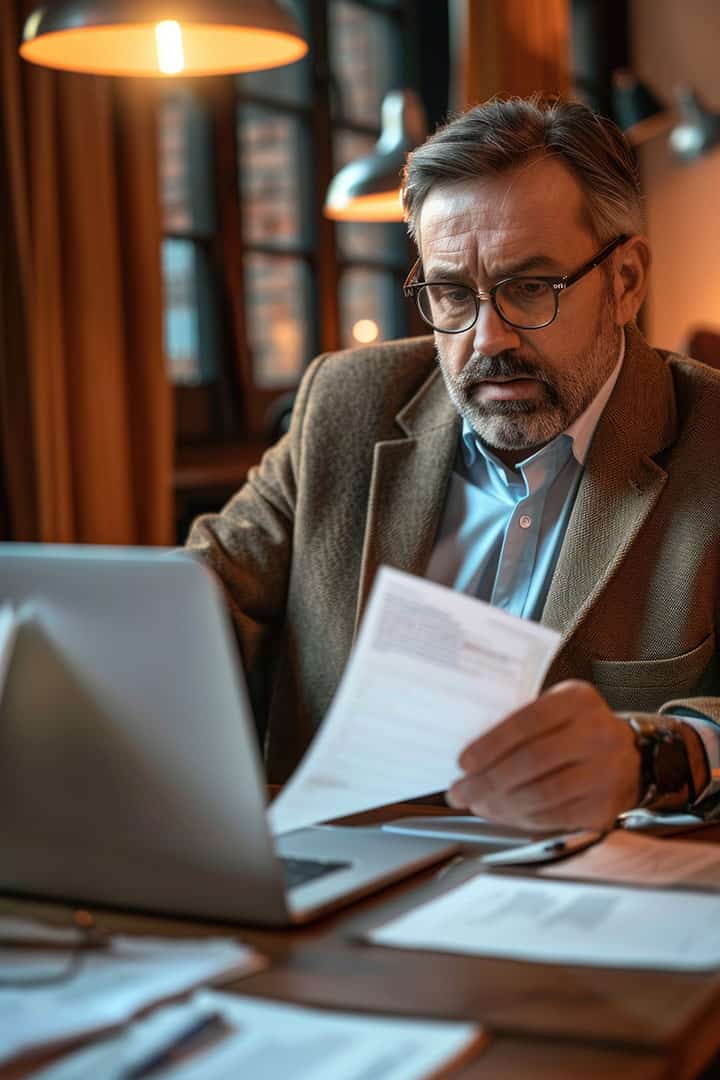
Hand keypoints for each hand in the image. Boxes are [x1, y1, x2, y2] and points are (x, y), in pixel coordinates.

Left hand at [447, 680, 640, 831]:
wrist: (632, 757)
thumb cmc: (580, 730)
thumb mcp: (558, 710)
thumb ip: (522, 726)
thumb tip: (472, 761)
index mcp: (577, 701)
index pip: (525, 723)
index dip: (489, 745)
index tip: (463, 763)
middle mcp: (597, 734)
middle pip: (529, 762)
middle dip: (486, 781)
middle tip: (459, 792)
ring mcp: (605, 772)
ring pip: (539, 794)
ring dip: (499, 805)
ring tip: (476, 805)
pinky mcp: (605, 806)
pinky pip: (553, 817)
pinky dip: (521, 819)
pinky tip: (503, 814)